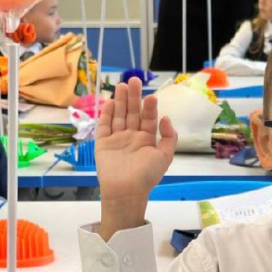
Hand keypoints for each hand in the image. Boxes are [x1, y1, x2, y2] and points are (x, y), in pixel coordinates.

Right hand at [96, 77, 177, 240]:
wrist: (126, 190)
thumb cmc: (147, 175)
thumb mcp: (165, 156)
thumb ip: (168, 137)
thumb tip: (166, 117)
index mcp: (146, 141)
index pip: (148, 119)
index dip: (149, 107)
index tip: (151, 96)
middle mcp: (131, 138)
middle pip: (132, 113)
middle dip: (134, 98)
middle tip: (134, 80)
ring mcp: (117, 140)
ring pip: (118, 116)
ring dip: (120, 101)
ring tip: (122, 85)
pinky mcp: (103, 143)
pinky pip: (104, 126)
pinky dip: (106, 114)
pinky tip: (110, 101)